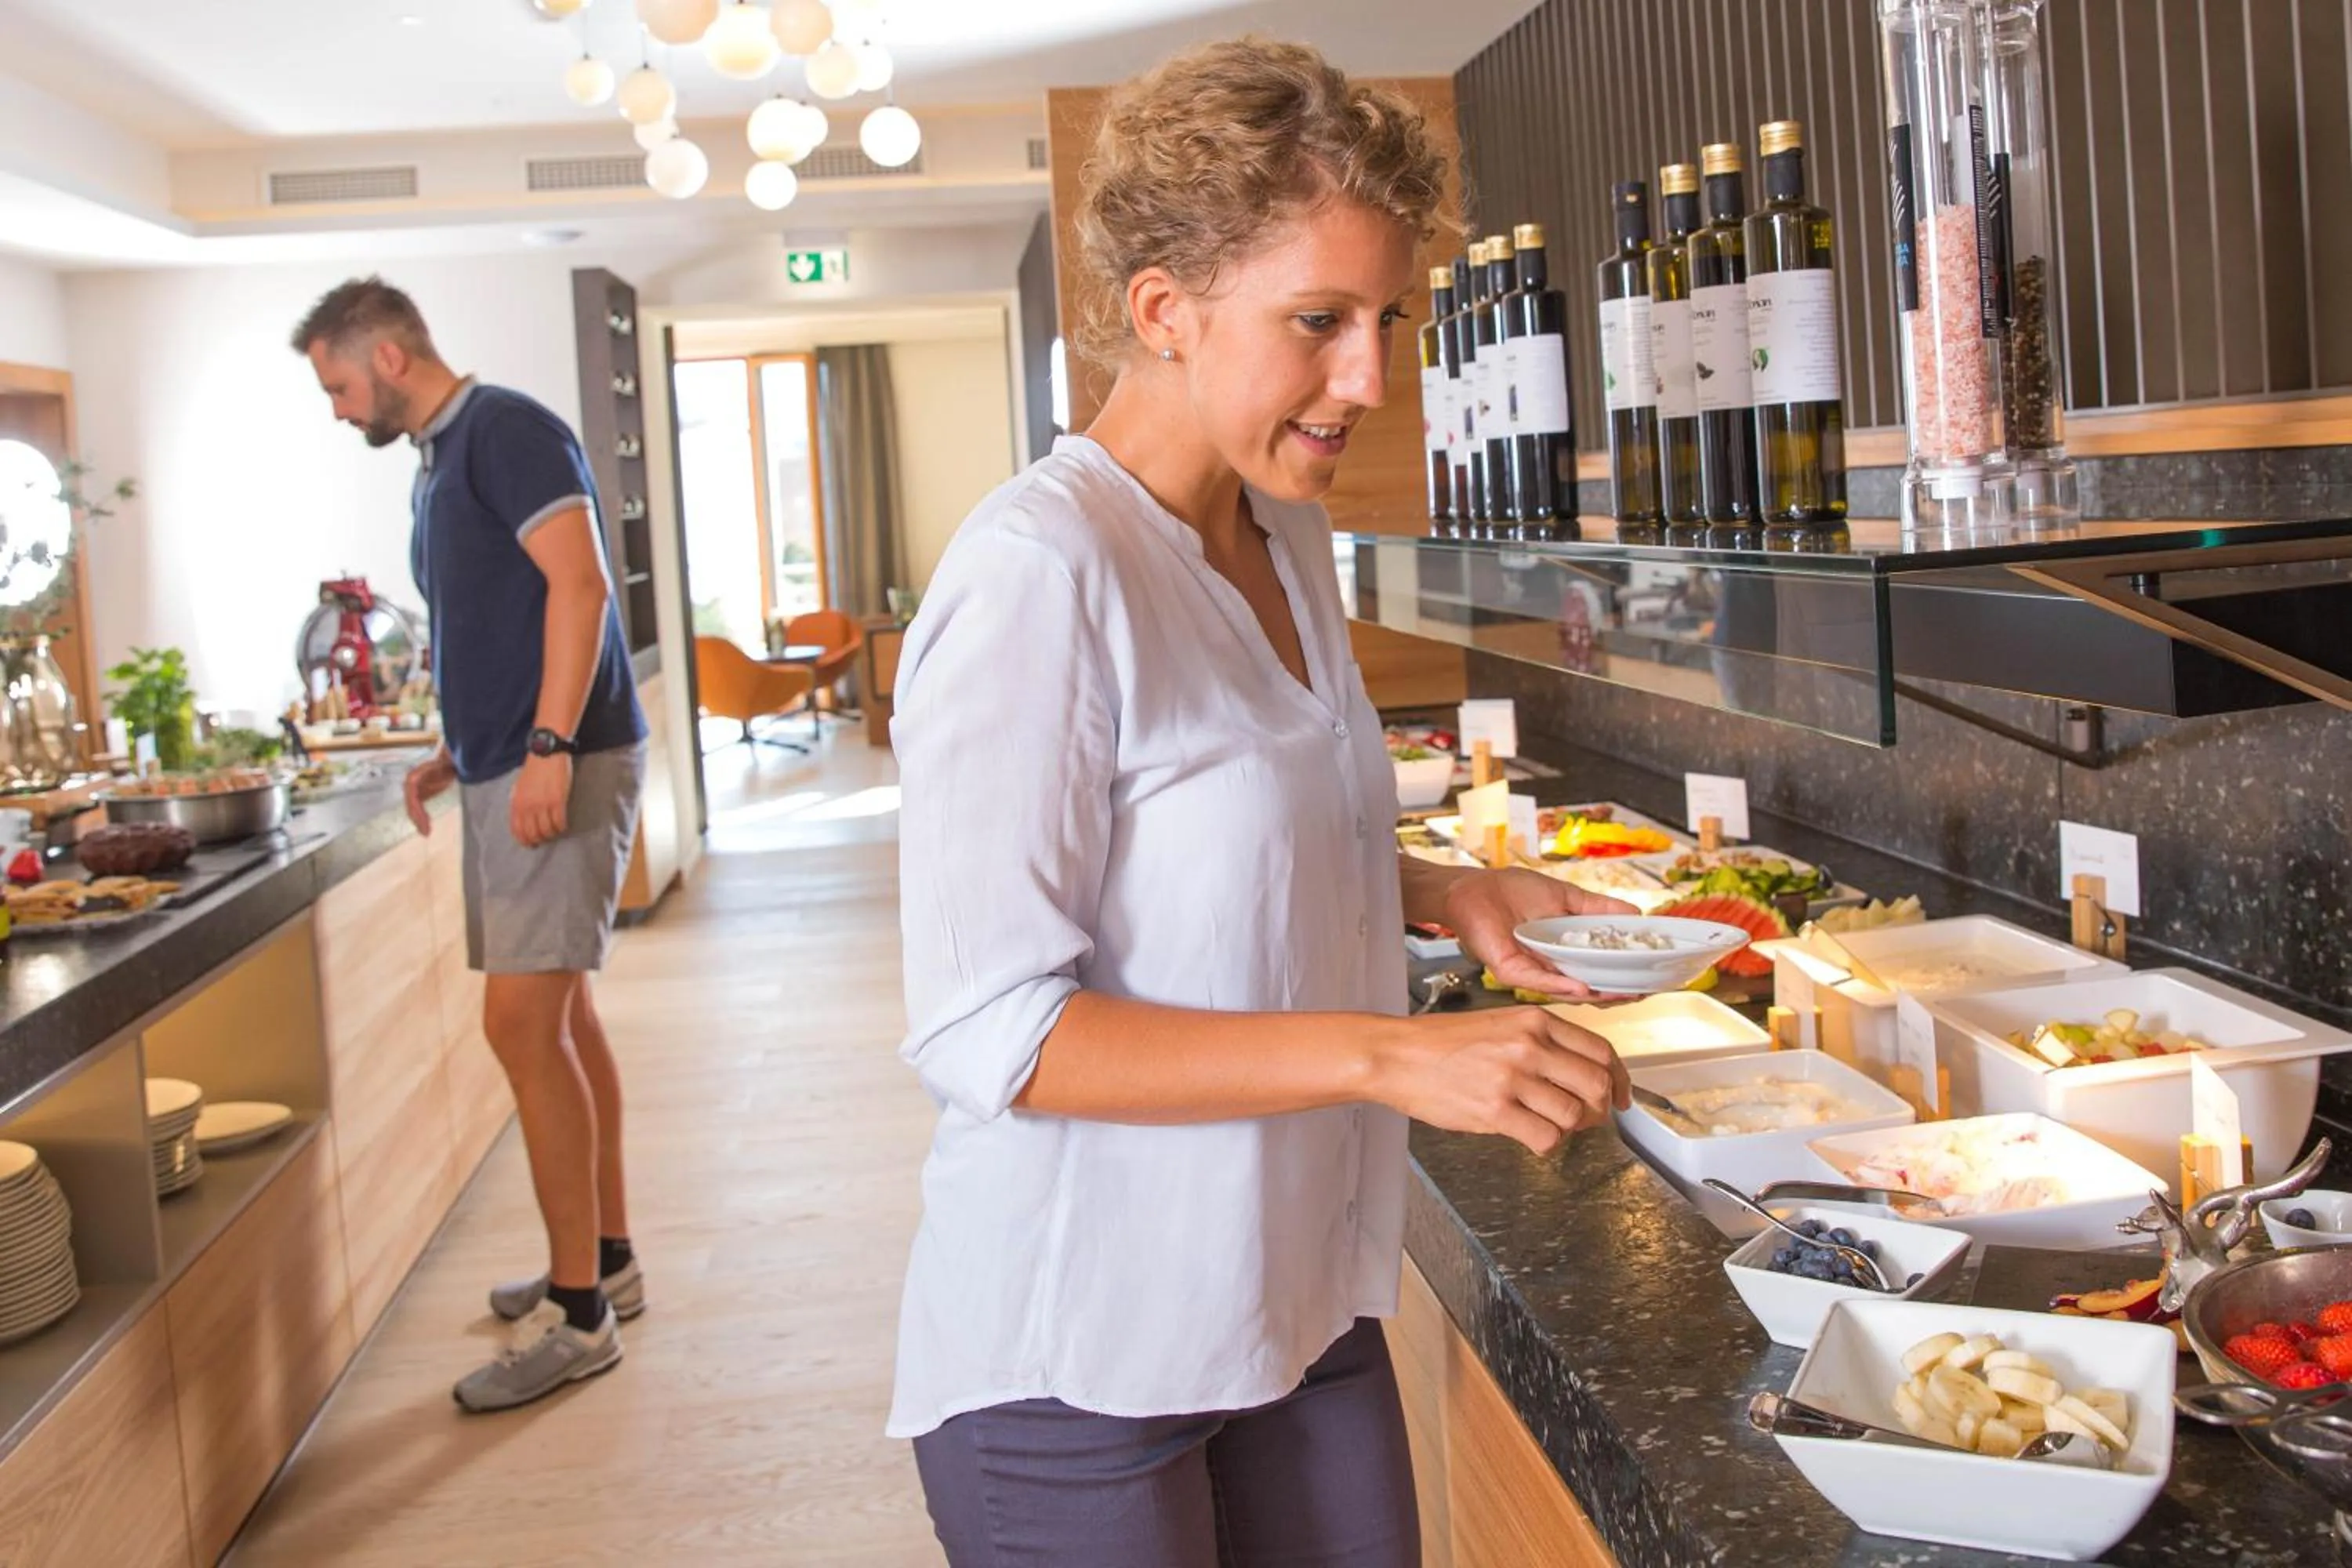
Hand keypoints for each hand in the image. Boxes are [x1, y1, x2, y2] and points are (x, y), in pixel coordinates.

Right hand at [404, 749, 457, 835]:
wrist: (448, 762)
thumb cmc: (445, 764)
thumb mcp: (442, 768)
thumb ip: (434, 776)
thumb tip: (424, 782)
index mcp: (412, 779)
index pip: (412, 800)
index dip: (417, 813)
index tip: (425, 824)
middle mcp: (410, 786)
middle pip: (411, 806)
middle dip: (418, 820)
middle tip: (426, 833)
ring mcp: (413, 791)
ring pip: (413, 809)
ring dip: (419, 821)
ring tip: (426, 832)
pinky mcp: (419, 795)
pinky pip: (418, 809)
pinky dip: (422, 818)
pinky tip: (426, 826)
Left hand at [509, 753, 572, 847]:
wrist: (546, 753)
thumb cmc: (534, 769)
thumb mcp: (520, 787)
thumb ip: (520, 803)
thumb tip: (522, 818)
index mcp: (517, 803)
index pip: (518, 830)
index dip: (525, 840)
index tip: (531, 844)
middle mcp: (528, 807)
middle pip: (533, 834)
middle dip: (539, 840)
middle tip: (545, 839)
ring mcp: (543, 805)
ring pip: (547, 830)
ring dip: (552, 834)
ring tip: (555, 832)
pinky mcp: (557, 801)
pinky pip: (559, 822)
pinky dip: (561, 827)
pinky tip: (563, 825)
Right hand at [1367, 1006, 1628, 1155]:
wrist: (1396, 1055)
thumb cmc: (1440, 1043)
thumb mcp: (1499, 1024)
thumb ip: (1540, 1041)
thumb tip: (1579, 1071)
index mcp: (1534, 1021)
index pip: (1601, 1051)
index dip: (1620, 1080)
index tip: (1621, 1097)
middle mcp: (1529, 1046)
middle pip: (1597, 1085)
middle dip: (1599, 1109)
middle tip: (1585, 1118)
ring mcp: (1513, 1079)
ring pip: (1573, 1115)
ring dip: (1568, 1129)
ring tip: (1546, 1125)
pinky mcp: (1495, 1111)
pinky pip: (1546, 1138)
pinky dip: (1545, 1145)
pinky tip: (1528, 1136)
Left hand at [1440, 867, 1637, 1000]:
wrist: (1471, 888)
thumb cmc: (1511, 891)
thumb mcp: (1565, 897)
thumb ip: (1598, 908)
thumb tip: (1636, 914)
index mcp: (1563, 954)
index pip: (1598, 972)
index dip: (1623, 976)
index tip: (1651, 978)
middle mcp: (1548, 969)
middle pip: (1587, 989)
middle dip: (1616, 992)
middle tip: (1642, 992)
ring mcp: (1530, 973)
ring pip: (1566, 991)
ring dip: (1596, 994)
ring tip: (1622, 994)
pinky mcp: (1511, 970)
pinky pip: (1538, 982)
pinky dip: (1561, 985)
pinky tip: (1583, 987)